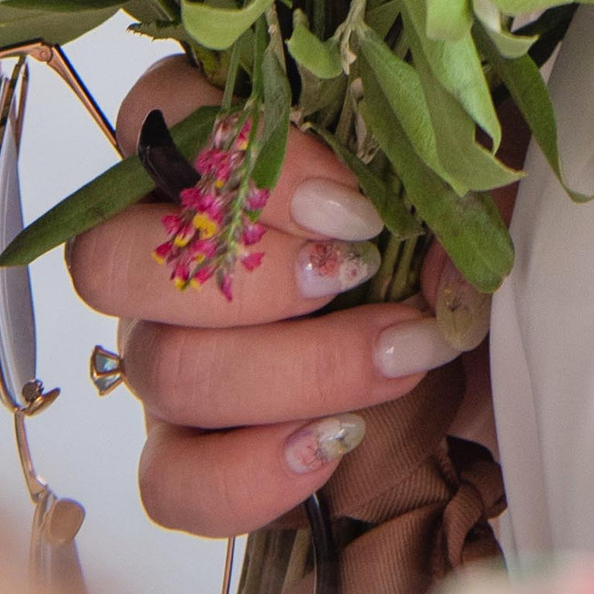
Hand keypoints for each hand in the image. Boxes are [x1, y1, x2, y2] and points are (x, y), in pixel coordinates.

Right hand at [64, 57, 493, 538]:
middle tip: (353, 275)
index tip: (355, 207)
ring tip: (397, 358)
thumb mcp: (461, 178)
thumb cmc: (448, 235)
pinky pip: (169, 482)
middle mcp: (164, 249)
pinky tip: (333, 445)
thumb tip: (435, 253)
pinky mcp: (184, 453)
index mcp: (214, 146)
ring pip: (160, 369)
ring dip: (289, 370)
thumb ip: (447, 182)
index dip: (244, 159)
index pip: (160, 112)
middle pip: (115, 258)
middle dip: (245, 274)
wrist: (478, 354)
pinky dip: (249, 474)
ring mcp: (163, 352)